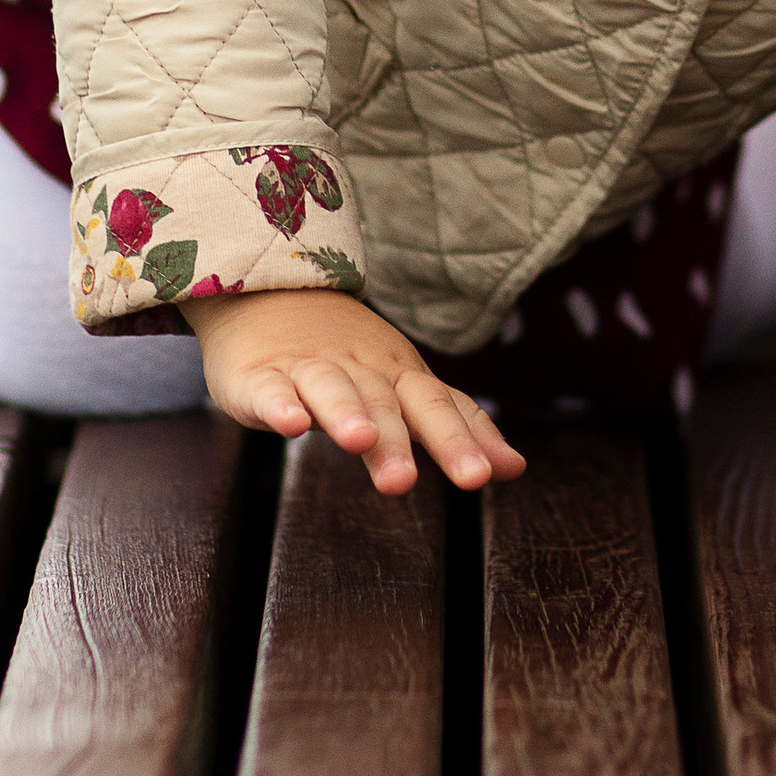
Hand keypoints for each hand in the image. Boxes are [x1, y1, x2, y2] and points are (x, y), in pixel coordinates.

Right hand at [185, 289, 524, 497]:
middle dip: (400, 441)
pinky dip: (280, 405)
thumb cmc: (350, 357)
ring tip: (361, 441)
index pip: (437, 406)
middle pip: (385, 403)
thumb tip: (515, 468)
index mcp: (400, 375)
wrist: (272, 293)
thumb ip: (455, 426)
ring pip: (332, 390)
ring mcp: (309, 368)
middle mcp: (360, 369)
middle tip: (408, 482)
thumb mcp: (406, 388)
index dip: (460, 439)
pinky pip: (270, 389)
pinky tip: (289, 423)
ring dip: (348, 414)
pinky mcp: (260, 375)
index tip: (483, 476)